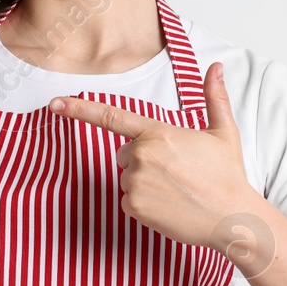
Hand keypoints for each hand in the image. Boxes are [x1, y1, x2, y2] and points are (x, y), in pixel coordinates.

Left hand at [48, 61, 262, 250]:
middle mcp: (141, 155)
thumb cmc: (228, 175)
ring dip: (144, 184)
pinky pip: (127, 202)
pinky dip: (144, 205)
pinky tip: (169, 206)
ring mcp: (135, 182)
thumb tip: (216, 68)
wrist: (232, 217)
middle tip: (176, 173)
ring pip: (126, 178)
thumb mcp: (223, 132)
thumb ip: (214, 97)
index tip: (55, 104)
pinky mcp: (134, 206)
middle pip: (124, 154)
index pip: (111, 117)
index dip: (78, 109)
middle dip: (143, 161)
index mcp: (158, 133)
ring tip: (176, 190)